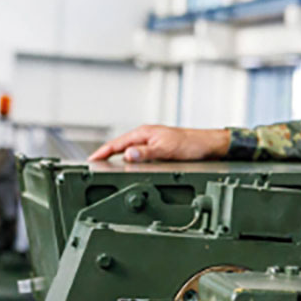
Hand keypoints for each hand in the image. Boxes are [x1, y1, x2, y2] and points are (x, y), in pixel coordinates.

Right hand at [88, 125, 229, 161]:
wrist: (210, 145)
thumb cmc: (193, 144)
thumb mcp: (167, 150)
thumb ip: (146, 152)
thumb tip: (126, 154)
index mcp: (145, 133)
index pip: (117, 142)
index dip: (102, 152)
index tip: (90, 160)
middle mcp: (147, 136)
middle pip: (120, 146)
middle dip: (106, 155)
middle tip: (94, 166)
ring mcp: (153, 142)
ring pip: (130, 150)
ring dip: (118, 157)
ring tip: (107, 167)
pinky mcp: (160, 148)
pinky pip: (140, 154)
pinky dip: (131, 160)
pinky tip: (130, 166)